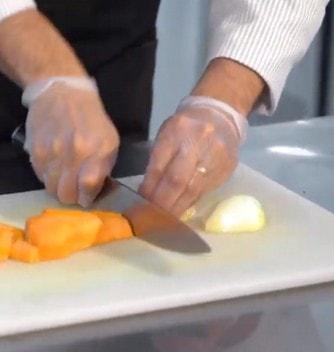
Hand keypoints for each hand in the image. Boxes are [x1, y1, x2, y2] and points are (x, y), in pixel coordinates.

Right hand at [24, 77, 118, 205]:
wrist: (62, 92)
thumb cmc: (90, 118)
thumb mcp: (108, 139)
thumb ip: (103, 166)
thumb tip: (93, 190)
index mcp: (95, 150)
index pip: (88, 186)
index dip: (87, 197)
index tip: (87, 196)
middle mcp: (73, 153)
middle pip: (66, 194)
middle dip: (72, 196)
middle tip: (74, 188)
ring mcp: (51, 153)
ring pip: (51, 189)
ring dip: (58, 187)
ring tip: (63, 175)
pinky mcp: (35, 151)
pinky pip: (40, 177)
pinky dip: (47, 176)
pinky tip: (53, 164)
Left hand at [139, 96, 247, 215]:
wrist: (220, 116)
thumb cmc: (184, 128)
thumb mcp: (166, 135)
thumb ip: (157, 160)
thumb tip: (146, 191)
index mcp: (176, 131)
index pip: (160, 166)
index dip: (150, 188)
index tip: (140, 203)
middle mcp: (198, 142)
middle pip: (177, 180)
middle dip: (162, 201)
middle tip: (150, 216)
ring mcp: (216, 156)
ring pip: (193, 189)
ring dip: (176, 207)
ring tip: (164, 219)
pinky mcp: (227, 168)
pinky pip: (205, 190)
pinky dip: (190, 202)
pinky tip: (180, 210)